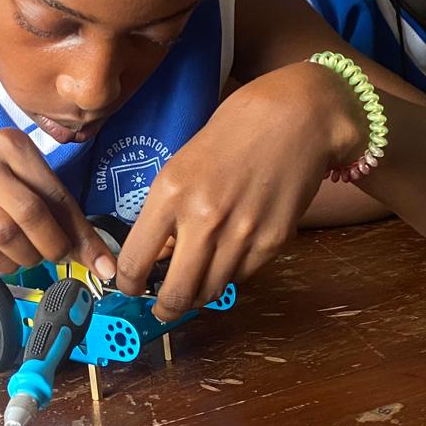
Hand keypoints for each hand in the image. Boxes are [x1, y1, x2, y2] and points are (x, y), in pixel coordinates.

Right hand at [0, 128, 115, 278]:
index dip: (80, 231)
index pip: (55, 192)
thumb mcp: (30, 187)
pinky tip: (8, 256)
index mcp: (12, 145)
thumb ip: (64, 216)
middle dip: (53, 243)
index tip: (100, 262)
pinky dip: (7, 263)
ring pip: (9, 236)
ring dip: (29, 255)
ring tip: (31, 253)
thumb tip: (103, 263)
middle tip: (59, 255)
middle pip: (31, 212)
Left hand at [117, 62, 362, 319]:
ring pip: (211, 291)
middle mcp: (203, 219)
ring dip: (199, 294)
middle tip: (163, 306)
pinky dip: (229, 276)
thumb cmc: (232, 133)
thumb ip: (167, 213)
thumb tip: (157, 256)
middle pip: (177, 293)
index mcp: (170, 194)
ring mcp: (241, 234)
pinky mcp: (273, 242)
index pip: (135, 261)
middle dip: (166, 307)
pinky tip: (226, 260)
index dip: (129, 283)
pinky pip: (241, 277)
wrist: (296, 117)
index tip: (131, 287)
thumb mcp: (183, 165)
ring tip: (195, 284)